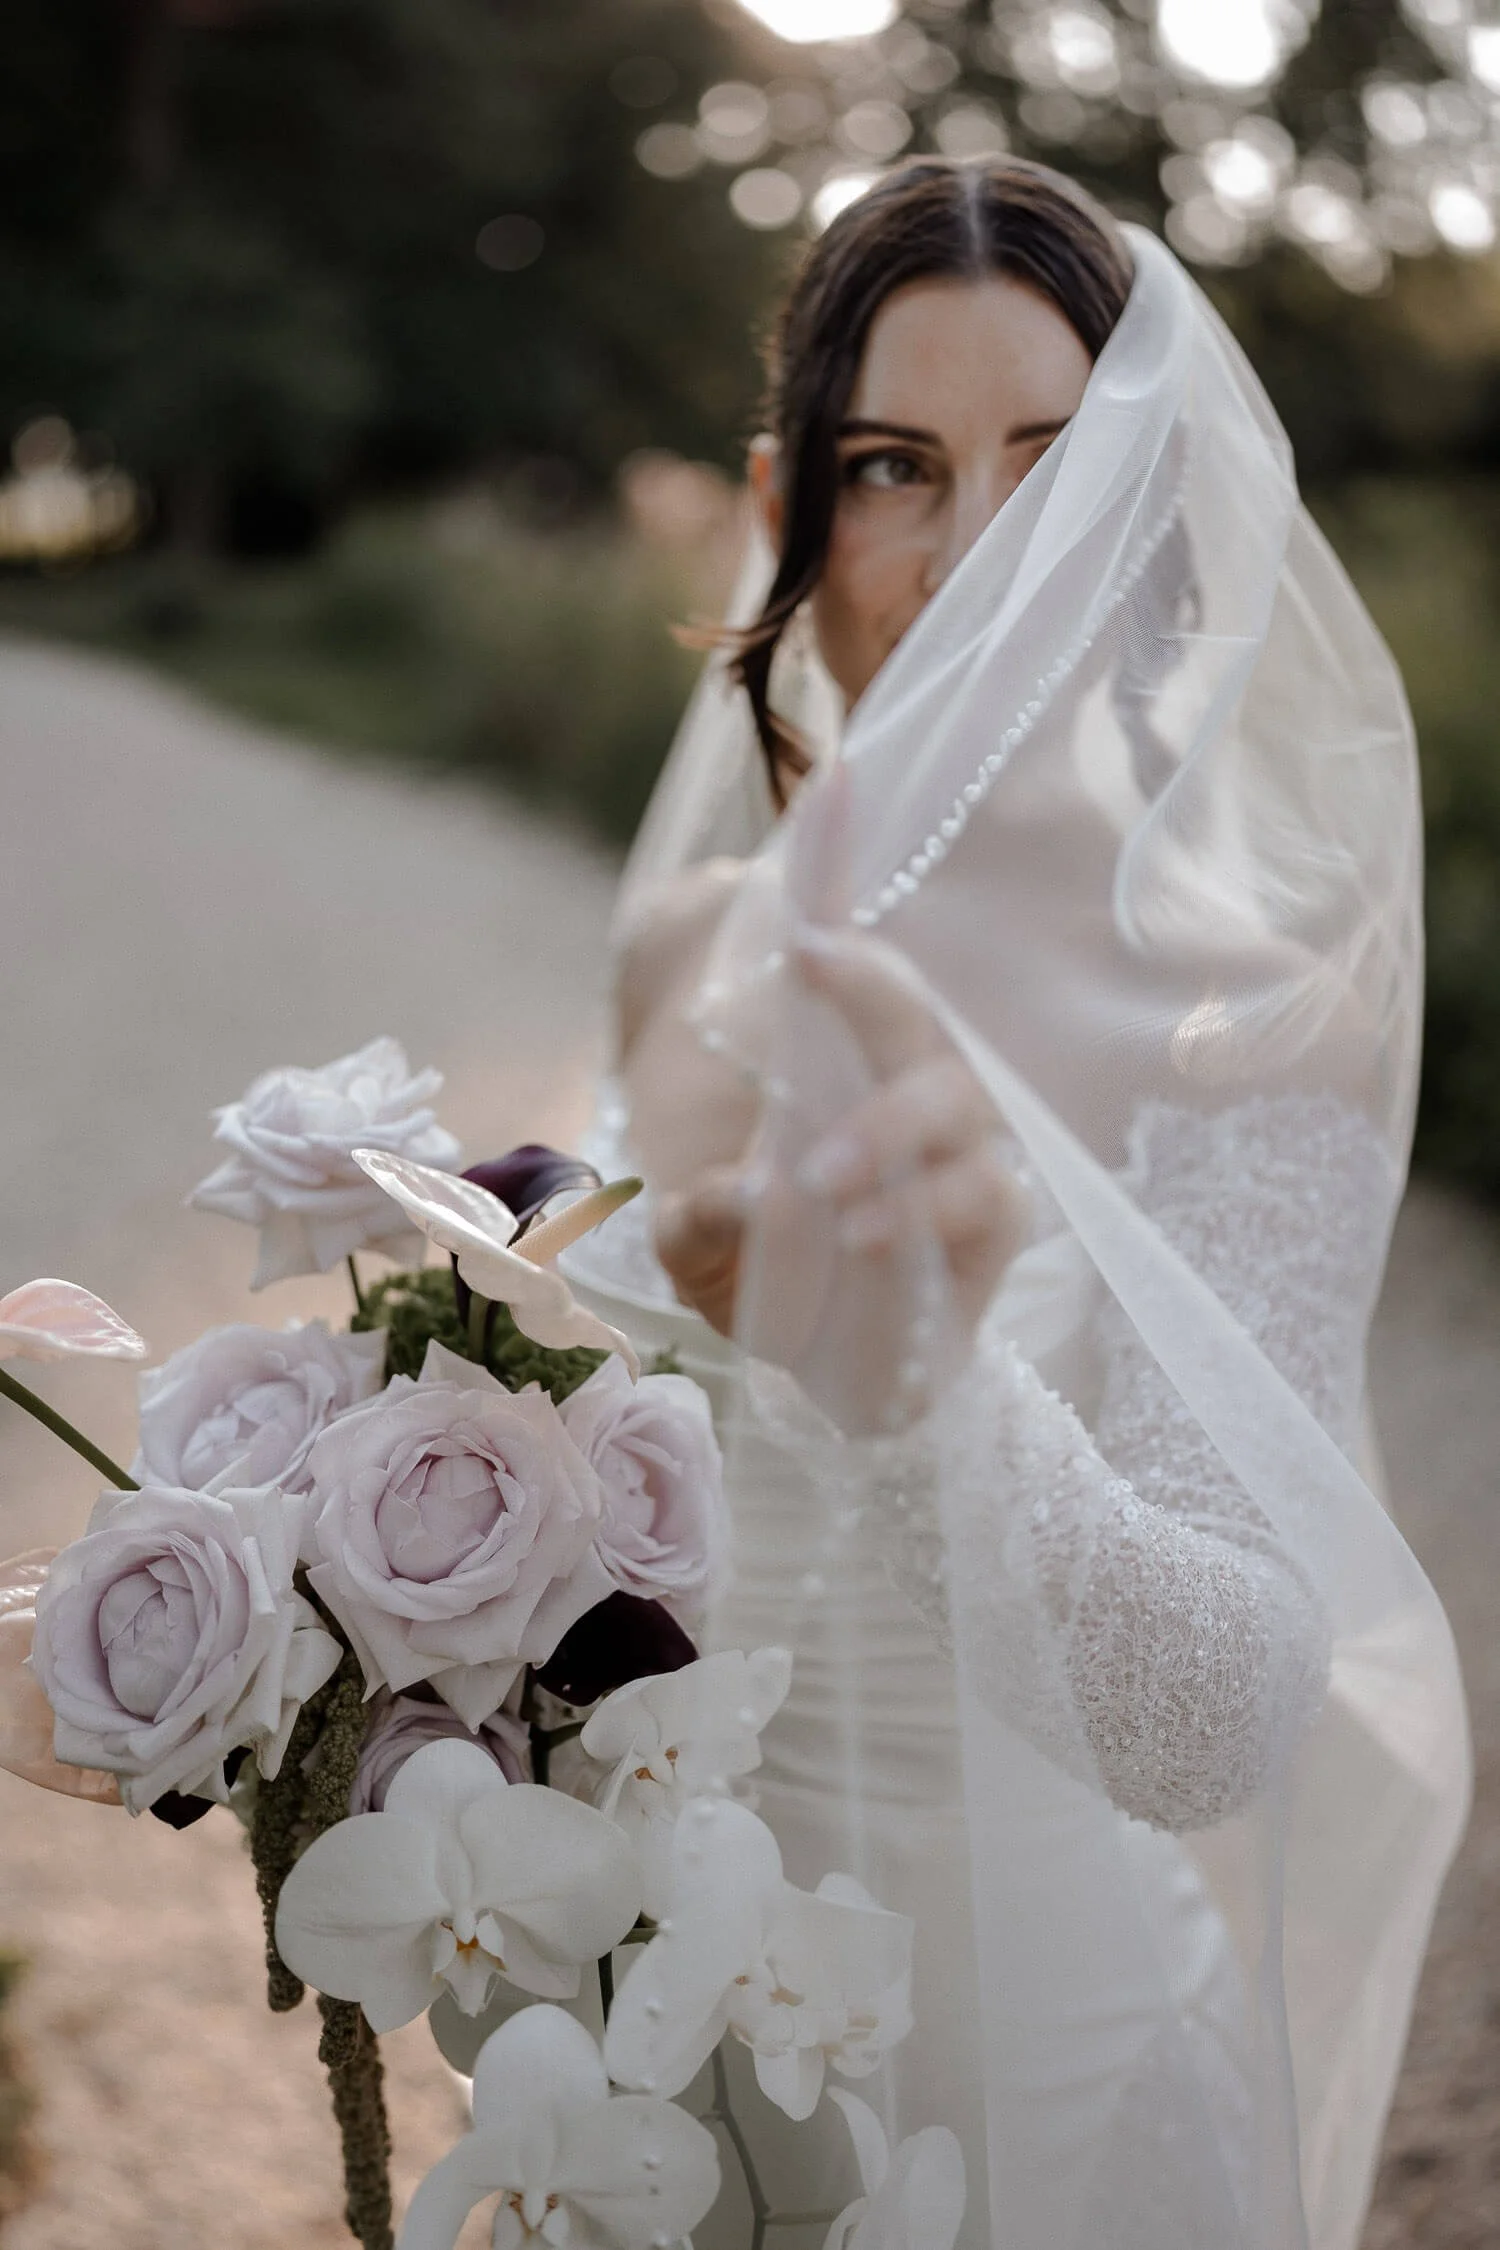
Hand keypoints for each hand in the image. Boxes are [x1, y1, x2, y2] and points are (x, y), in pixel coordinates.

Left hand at [654, 926, 1027, 1365]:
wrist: (813, 1364)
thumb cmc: (757, 1276)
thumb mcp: (697, 1249)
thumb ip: (700, 1220)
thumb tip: (749, 1195)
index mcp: (835, 1080)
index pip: (853, 992)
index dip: (841, 952)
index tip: (802, 935)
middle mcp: (906, 1102)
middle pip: (911, 1021)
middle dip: (869, 990)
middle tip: (811, 970)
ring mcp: (960, 1157)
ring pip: (956, 1100)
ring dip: (887, 1126)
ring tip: (820, 1178)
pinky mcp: (995, 1226)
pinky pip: (987, 1194)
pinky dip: (927, 1208)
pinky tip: (865, 1237)